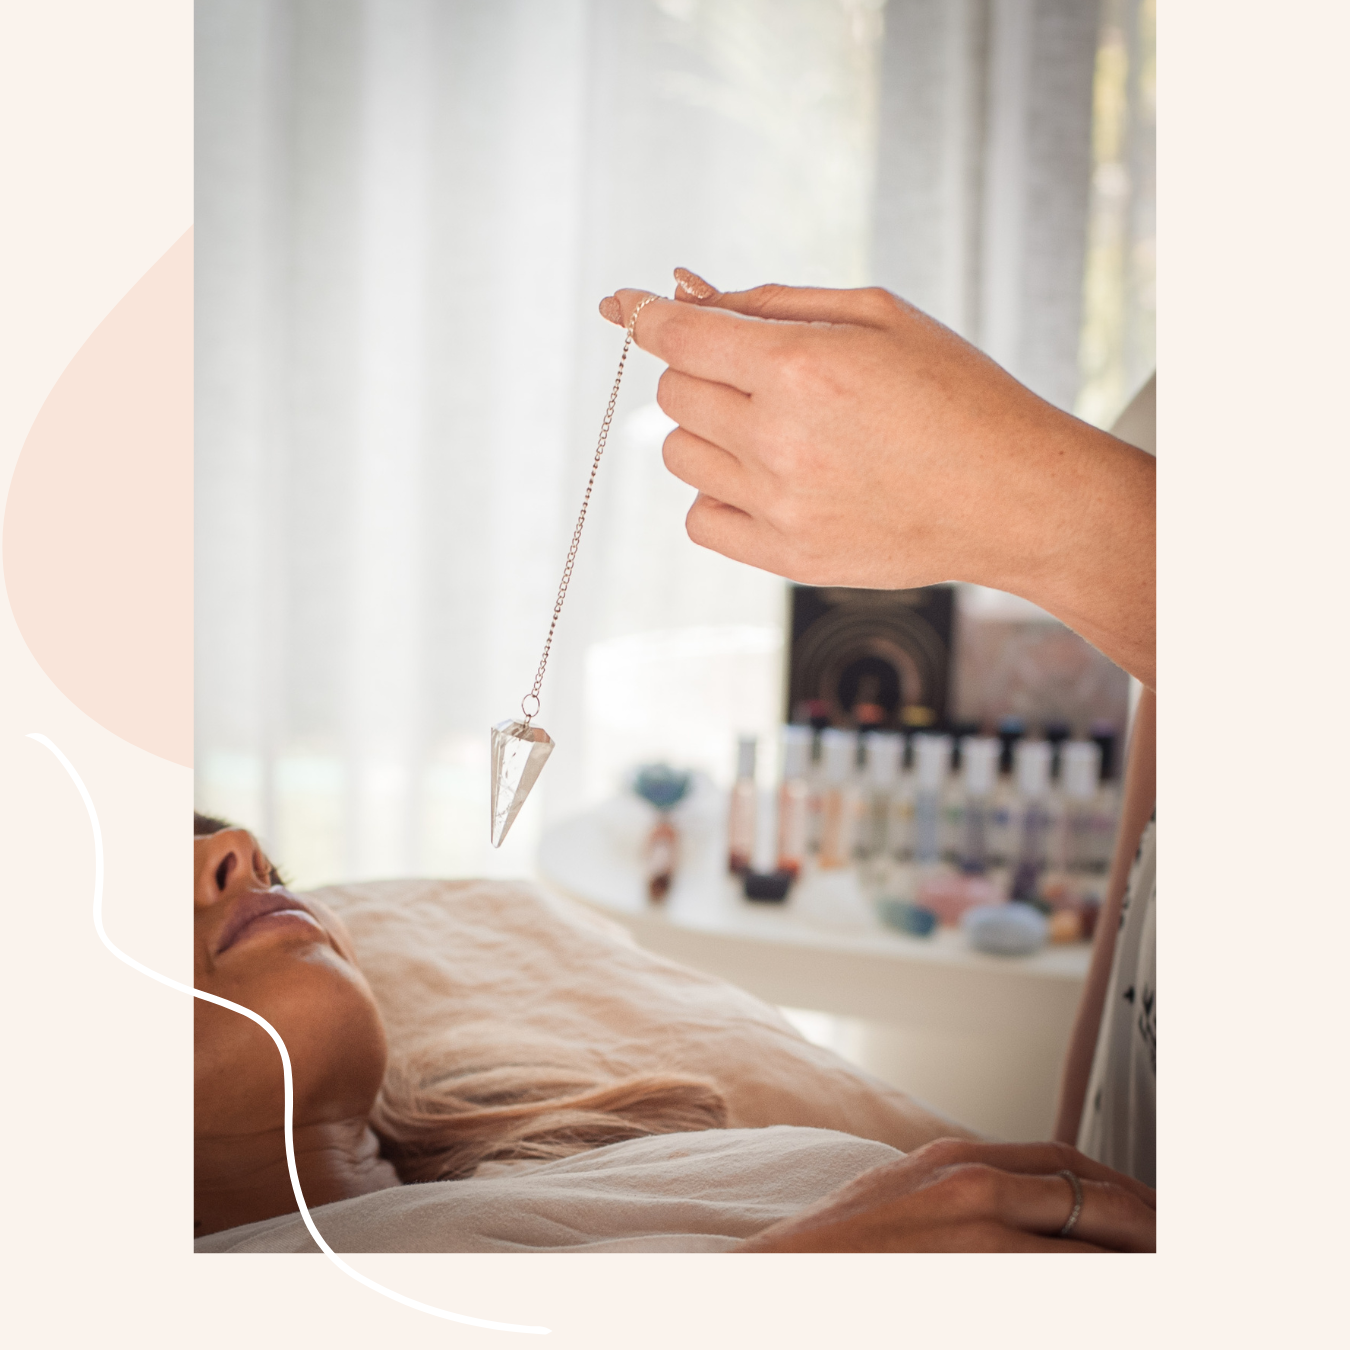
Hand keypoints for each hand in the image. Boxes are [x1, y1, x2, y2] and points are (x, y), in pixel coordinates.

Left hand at [599, 271, 1154, 687]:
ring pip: (680, 457)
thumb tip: (685, 292)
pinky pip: (700, 520)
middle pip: (673, 395)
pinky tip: (772, 480)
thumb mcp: (878, 316)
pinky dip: (720, 494)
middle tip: (760, 375)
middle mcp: (779, 441)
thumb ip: (772, 302)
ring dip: (712, 433)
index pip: (677, 336)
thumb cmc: (957, 393)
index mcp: (802, 367)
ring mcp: (779, 507)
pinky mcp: (786, 558)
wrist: (1015, 496)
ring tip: (782, 432)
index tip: (623, 304)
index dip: (643, 313)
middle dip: (701, 371)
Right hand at [734, 1138, 1155, 1252]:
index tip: (1144, 1213)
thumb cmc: (836, 1252)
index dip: (1115, 1189)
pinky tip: (1114, 1296)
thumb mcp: (900, 1196)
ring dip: (1134, 1259)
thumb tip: (1017, 1204)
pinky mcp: (979, 1279)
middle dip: (1144, 1223)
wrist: (783, 1282)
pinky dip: (1097, 1289)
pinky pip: (1064, 1284)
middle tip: (1173, 1244)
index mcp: (955, 1161)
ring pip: (1088, 1244)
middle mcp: (972, 1184)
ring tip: (1163, 1268)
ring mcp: (978, 1234)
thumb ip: (957, 1189)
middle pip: (1090, 1195)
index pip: (1062, 1162)